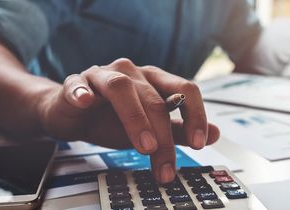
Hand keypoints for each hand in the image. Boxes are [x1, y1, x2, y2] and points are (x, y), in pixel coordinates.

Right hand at [37, 58, 219, 182]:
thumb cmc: (113, 118)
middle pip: (154, 98)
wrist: (73, 115)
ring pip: (122, 88)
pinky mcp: (75, 83)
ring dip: (135, 117)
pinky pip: (78, 84)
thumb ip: (180, 130)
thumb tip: (216, 134)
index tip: (200, 143)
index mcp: (154, 80)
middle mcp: (132, 73)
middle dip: (164, 136)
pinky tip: (86, 102)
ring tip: (144, 146)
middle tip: (166, 165)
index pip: (185, 89)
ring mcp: (102, 75)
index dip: (196, 115)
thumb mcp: (151, 129)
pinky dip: (82, 92)